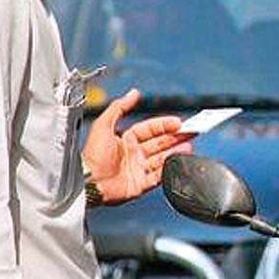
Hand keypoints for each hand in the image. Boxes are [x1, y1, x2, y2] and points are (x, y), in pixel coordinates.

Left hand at [81, 88, 194, 204]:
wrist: (87, 182)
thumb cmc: (92, 155)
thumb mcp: (103, 124)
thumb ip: (119, 107)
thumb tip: (134, 93)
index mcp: (126, 140)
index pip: (150, 129)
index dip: (164, 124)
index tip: (178, 122)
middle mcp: (134, 154)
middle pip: (160, 143)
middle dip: (176, 137)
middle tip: (191, 132)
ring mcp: (138, 170)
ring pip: (162, 159)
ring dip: (176, 152)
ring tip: (189, 147)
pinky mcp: (140, 185)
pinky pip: (158, 177)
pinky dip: (168, 170)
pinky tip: (177, 162)